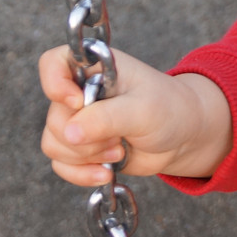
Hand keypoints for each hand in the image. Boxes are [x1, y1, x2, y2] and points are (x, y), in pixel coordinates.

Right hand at [38, 45, 234, 186]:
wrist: (183, 137)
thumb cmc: (168, 109)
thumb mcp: (143, 109)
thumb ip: (106, 118)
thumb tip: (69, 134)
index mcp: (95, 68)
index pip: (52, 63)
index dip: (55, 84)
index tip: (78, 103)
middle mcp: (81, 91)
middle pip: (54, 117)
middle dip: (85, 137)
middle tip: (119, 137)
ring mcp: (79, 121)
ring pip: (53, 143)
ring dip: (86, 156)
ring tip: (119, 150)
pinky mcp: (81, 147)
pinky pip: (61, 164)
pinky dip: (81, 173)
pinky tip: (106, 173)